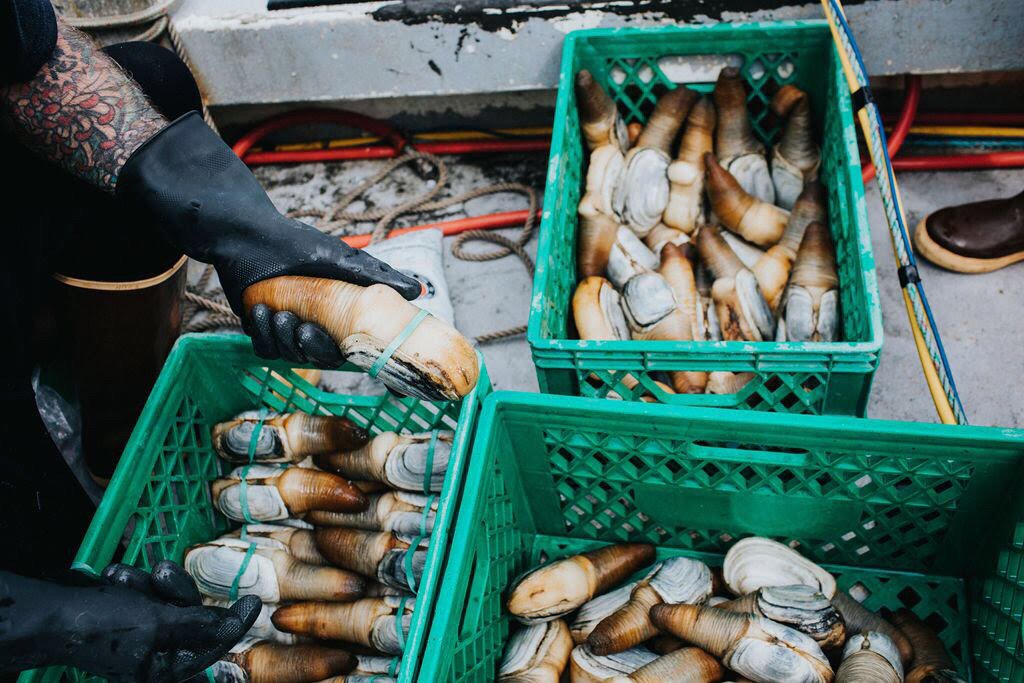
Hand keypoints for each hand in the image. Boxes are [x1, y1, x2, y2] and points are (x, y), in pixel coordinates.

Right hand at [0, 562, 260, 681]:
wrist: (48, 612)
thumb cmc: (101, 624)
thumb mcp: (157, 624)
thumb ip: (196, 624)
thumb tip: (230, 624)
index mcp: (166, 667)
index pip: (213, 644)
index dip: (234, 623)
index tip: (253, 601)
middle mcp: (157, 651)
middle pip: (192, 614)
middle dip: (175, 590)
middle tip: (158, 574)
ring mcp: (141, 631)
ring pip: (168, 596)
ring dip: (147, 582)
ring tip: (121, 579)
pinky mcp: (126, 612)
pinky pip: (145, 590)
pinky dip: (131, 581)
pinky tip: (112, 579)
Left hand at [115, 112, 421, 367]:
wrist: (245, 234)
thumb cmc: (294, 243)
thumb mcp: (338, 259)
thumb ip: (375, 277)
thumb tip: (417, 291)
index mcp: (336, 313)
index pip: (350, 346)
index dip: (348, 353)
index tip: (342, 347)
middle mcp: (314, 322)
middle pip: (320, 356)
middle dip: (311, 348)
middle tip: (303, 328)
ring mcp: (286, 326)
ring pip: (291, 354)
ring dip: (283, 337)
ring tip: (276, 312)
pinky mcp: (260, 327)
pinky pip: (265, 349)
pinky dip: (263, 335)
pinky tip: (260, 312)